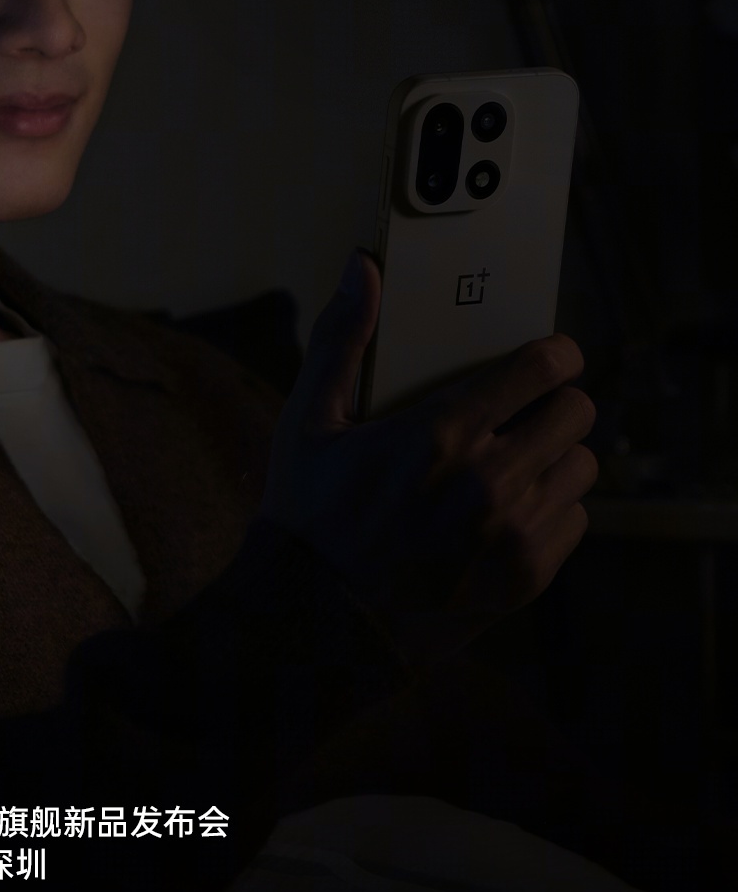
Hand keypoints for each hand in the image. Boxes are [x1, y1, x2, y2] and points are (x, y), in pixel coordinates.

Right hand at [260, 251, 597, 669]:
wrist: (316, 625)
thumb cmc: (308, 514)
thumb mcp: (310, 420)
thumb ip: (341, 337)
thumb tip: (361, 266)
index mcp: (441, 433)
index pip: (544, 369)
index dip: (556, 354)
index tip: (549, 356)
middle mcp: (489, 482)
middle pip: (577, 413)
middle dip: (555, 403)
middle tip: (526, 410)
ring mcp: (513, 535)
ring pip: (583, 467)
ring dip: (557, 458)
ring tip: (519, 460)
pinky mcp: (526, 578)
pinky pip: (576, 521)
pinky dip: (552, 510)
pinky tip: (510, 510)